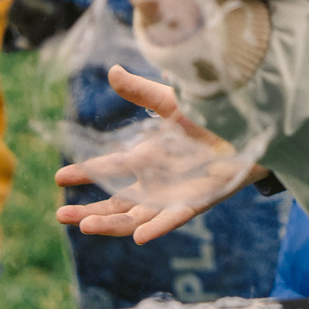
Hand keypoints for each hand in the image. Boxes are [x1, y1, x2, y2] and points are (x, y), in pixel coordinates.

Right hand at [53, 66, 249, 242]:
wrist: (251, 127)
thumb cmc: (210, 115)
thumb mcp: (172, 101)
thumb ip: (142, 91)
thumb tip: (112, 71)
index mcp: (146, 157)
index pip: (108, 168)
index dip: (83, 173)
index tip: (58, 177)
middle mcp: (155, 180)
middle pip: (115, 202)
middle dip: (88, 210)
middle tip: (61, 216)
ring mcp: (174, 194)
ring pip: (136, 215)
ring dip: (112, 223)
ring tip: (86, 226)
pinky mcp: (197, 201)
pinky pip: (174, 218)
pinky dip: (157, 228)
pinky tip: (139, 238)